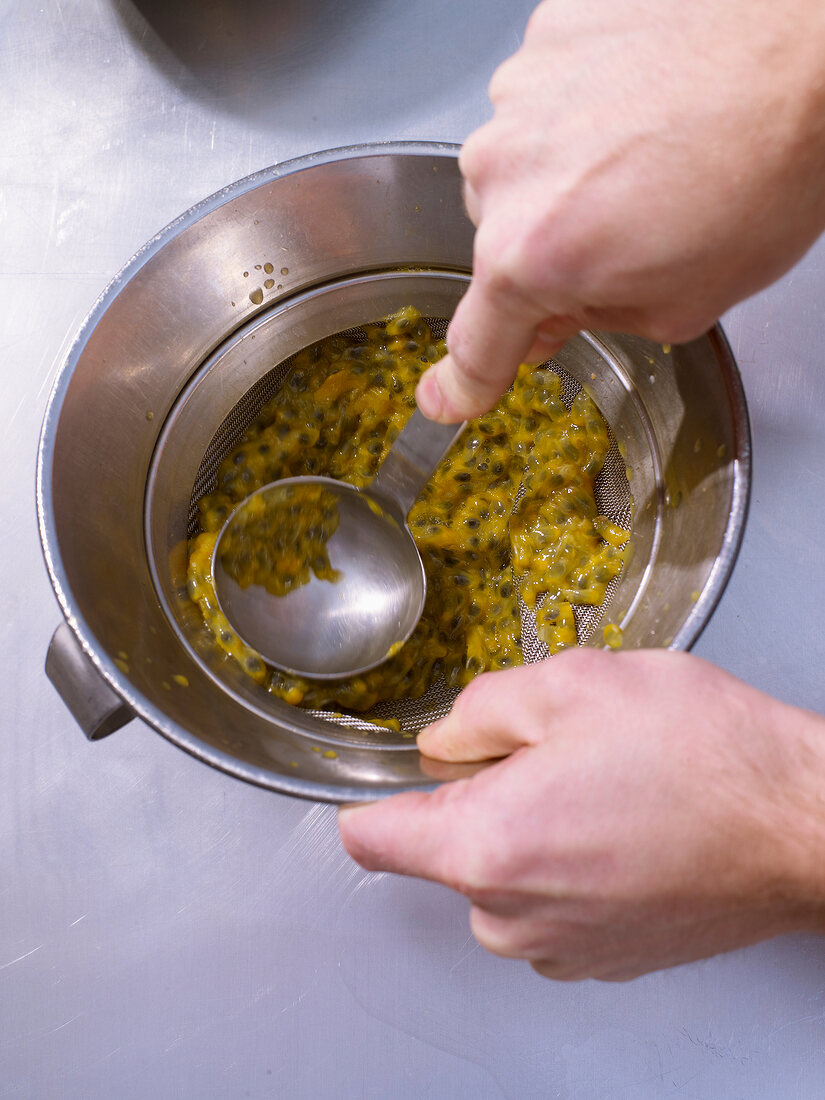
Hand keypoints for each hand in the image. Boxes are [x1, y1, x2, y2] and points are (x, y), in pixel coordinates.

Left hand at [338, 650, 824, 980]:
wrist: (799, 823)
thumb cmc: (702, 756)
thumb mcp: (570, 685)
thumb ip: (477, 711)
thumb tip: (441, 742)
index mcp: (487, 845)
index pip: (368, 837)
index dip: (374, 793)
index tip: (396, 773)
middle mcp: (512, 916)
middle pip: (446, 848)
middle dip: (481, 795)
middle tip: (555, 754)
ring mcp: (560, 947)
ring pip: (501, 875)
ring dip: (531, 829)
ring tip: (604, 788)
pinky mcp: (603, 958)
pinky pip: (549, 904)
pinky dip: (569, 864)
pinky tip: (626, 826)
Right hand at [416, 0, 824, 420]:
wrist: (811, 47)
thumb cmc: (769, 170)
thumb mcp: (684, 300)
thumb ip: (595, 320)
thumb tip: (550, 318)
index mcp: (531, 255)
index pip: (478, 340)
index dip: (467, 380)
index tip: (449, 397)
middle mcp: (503, 171)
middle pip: (502, 241)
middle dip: (551, 249)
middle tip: (630, 230)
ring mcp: (520, 92)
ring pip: (520, 163)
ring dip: (567, 172)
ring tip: (650, 155)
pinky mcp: (548, 33)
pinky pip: (546, 96)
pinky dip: (586, 108)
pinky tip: (647, 103)